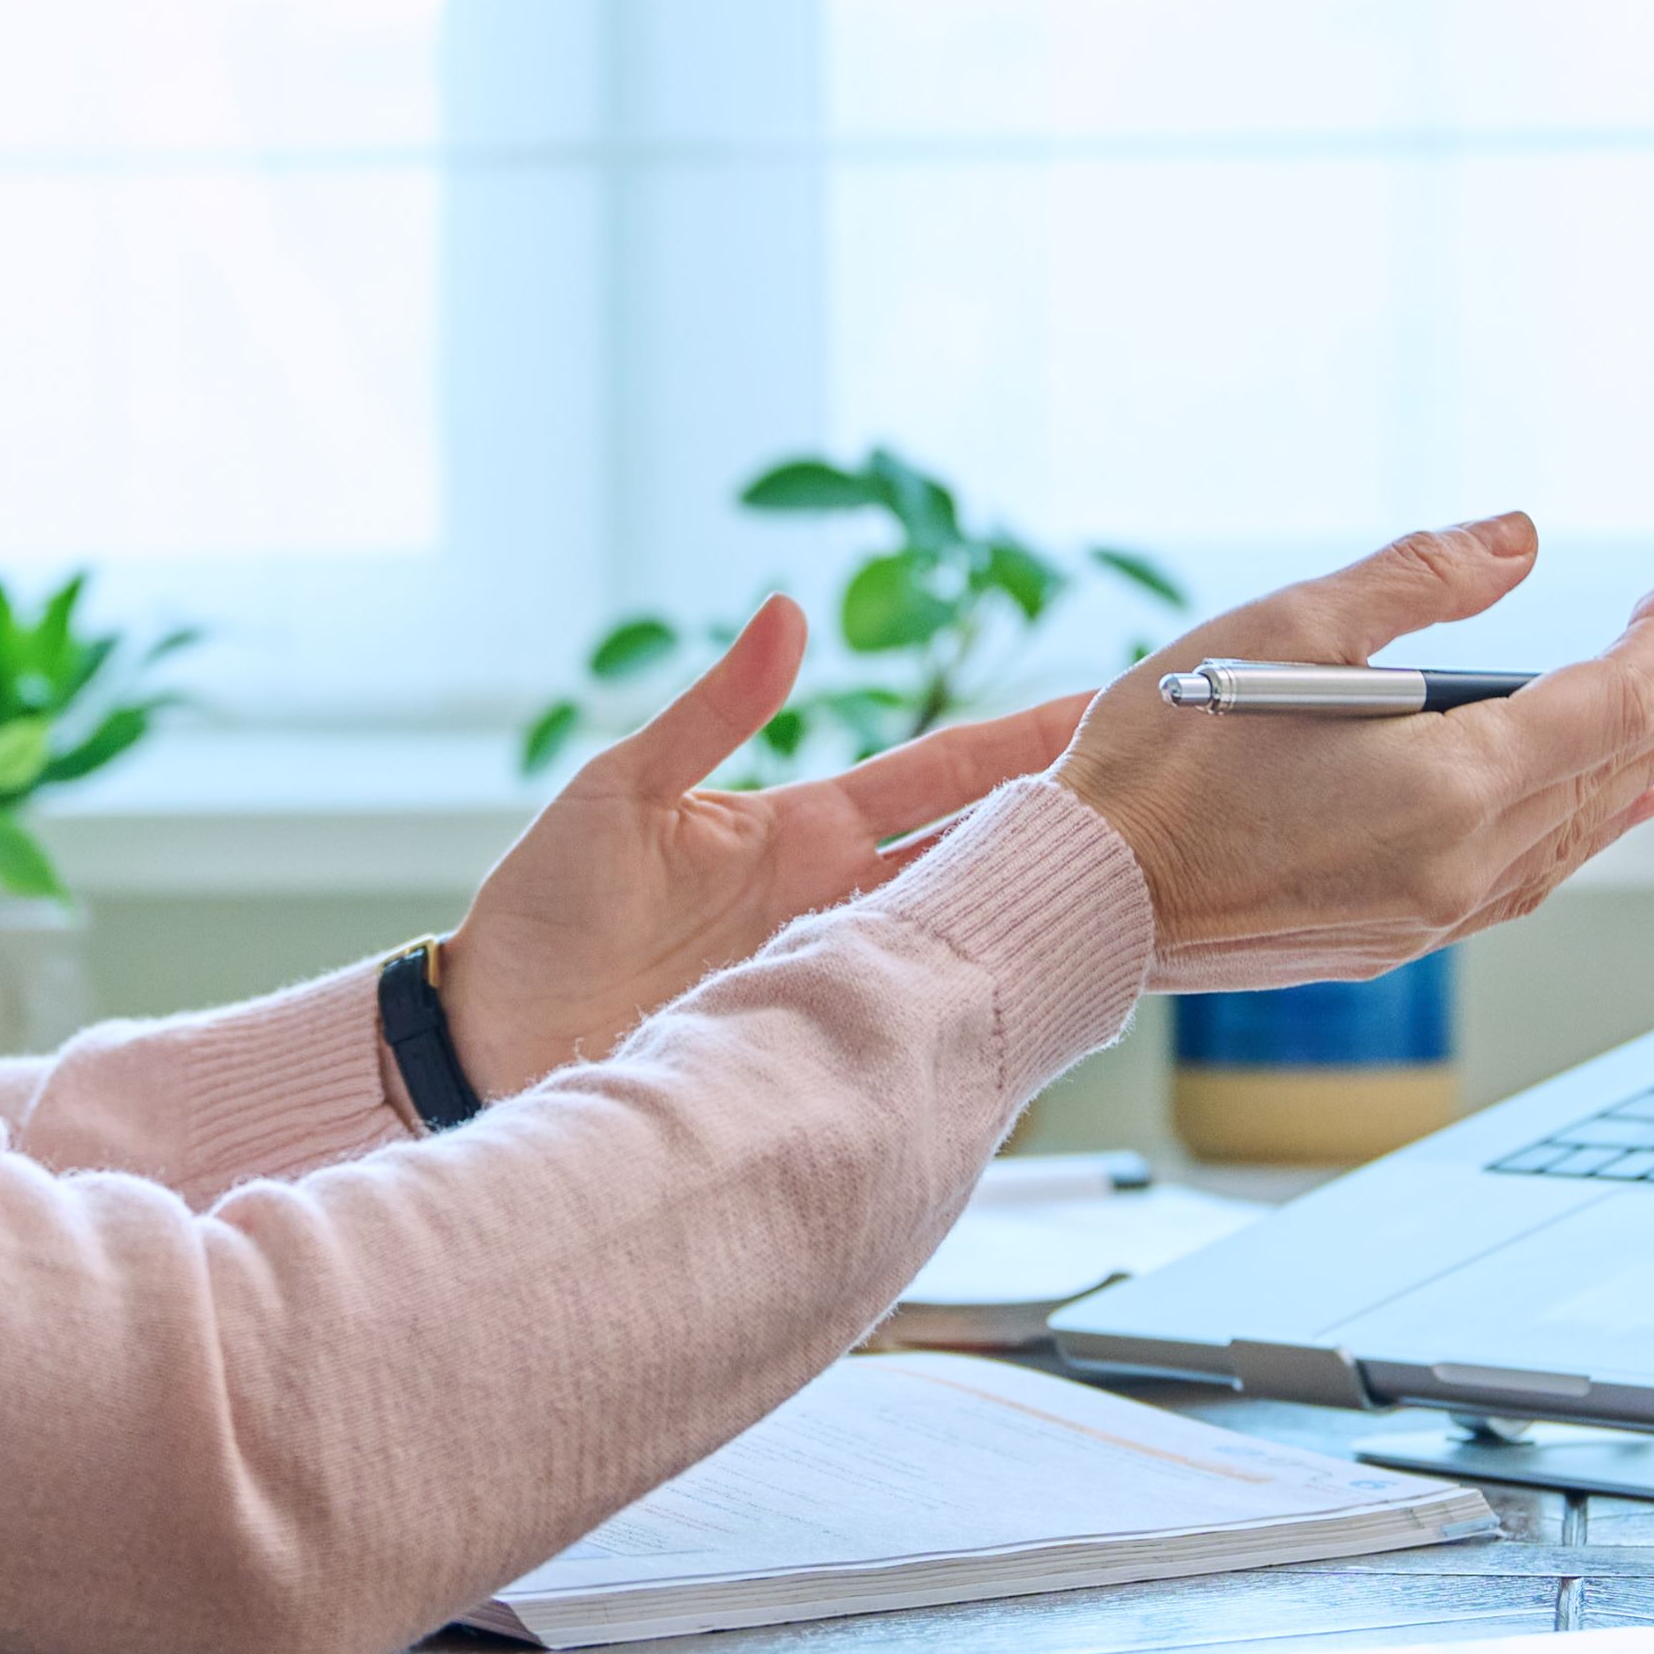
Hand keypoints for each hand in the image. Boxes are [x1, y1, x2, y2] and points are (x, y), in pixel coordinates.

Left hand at [437, 600, 1082, 1097]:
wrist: (487, 1033)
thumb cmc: (541, 909)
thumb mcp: (621, 792)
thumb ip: (712, 712)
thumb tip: (789, 613)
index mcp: (803, 830)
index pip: (943, 772)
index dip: (1023, 738)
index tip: (1104, 703)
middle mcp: (834, 902)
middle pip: (979, 855)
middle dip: (1067, 824)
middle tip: (1166, 799)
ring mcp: (829, 973)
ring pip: (963, 940)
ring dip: (1040, 917)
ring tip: (1142, 898)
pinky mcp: (812, 1040)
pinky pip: (915, 1023)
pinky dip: (978, 1012)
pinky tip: (1045, 1007)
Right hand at [1049, 516, 1653, 987]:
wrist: (1082, 898)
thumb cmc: (1162, 761)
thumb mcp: (1289, 627)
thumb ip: (1418, 577)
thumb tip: (1520, 539)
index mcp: (1450, 785)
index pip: (1607, 703)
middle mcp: (1460, 865)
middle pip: (1608, 777)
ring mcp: (1426, 916)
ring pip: (1569, 842)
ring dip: (1631, 781)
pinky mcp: (1386, 942)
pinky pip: (1517, 886)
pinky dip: (1567, 840)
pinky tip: (1574, 823)